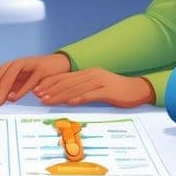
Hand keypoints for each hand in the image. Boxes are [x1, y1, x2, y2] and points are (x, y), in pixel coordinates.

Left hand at [0, 53, 71, 106]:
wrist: (62, 64)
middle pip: (2, 73)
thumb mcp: (24, 81)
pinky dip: (21, 89)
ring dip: (3, 88)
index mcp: (15, 66)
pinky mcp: (42, 69)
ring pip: (12, 74)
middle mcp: (20, 63)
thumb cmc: (41, 74)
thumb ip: (11, 88)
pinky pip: (29, 79)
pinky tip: (14, 98)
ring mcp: (31, 65)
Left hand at [33, 68, 155, 108]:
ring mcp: (100, 81)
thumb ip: (83, 91)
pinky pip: (90, 95)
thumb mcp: (97, 88)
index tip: (38, 90)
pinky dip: (78, 99)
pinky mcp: (107, 90)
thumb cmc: (116, 91)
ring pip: (76, 88)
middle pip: (68, 82)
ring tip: (48, 100)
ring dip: (60, 95)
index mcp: (88, 73)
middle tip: (38, 96)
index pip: (65, 78)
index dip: (50, 84)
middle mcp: (92, 74)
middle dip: (51, 90)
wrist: (137, 89)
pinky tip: (69, 103)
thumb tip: (67, 99)